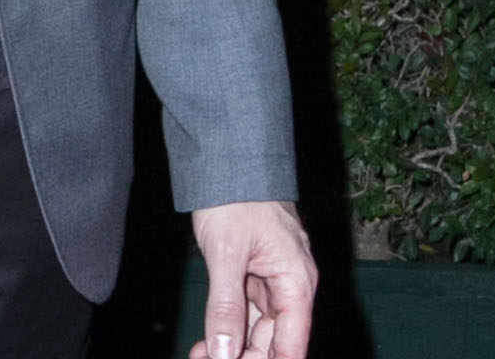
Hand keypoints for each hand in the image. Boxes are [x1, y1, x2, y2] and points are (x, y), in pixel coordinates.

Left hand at [190, 200, 315, 358]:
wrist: (227, 157)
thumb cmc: (234, 197)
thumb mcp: (226, 253)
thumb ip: (225, 307)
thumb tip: (224, 354)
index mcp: (297, 283)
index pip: (292, 346)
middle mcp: (291, 286)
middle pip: (274, 343)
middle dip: (241, 357)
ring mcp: (272, 281)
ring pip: (258, 330)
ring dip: (231, 347)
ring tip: (197, 354)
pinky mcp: (255, 274)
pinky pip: (246, 313)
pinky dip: (227, 328)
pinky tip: (205, 342)